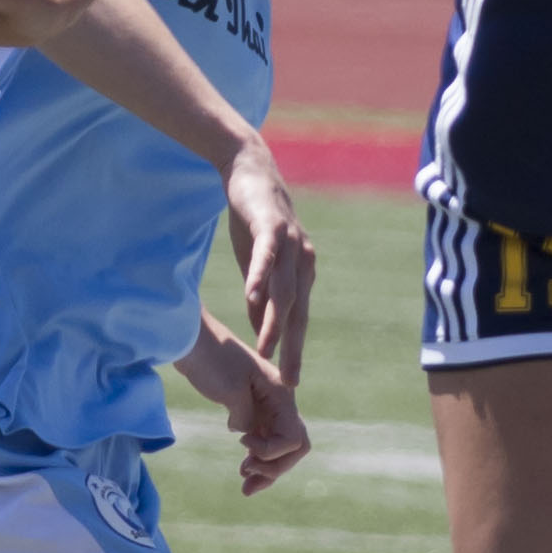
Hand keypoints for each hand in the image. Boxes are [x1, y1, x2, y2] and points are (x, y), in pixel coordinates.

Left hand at [176, 322, 309, 493]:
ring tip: (245, 484)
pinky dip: (256, 459)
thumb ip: (246, 417)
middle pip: (292, 448)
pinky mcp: (250, 413)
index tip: (243, 442)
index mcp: (281, 394)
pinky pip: (262, 443)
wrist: (192, 341)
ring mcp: (266, 409)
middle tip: (246, 474)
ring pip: (278, 449)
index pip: (294, 438)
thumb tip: (247, 434)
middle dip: (274, 467)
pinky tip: (243, 471)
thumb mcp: (231, 390)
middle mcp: (279, 403)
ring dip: (266, 469)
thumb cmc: (212, 359)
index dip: (272, 451)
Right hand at [219, 134, 312, 387]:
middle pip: (297, 312)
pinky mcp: (271, 225)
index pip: (299, 320)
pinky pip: (266, 256)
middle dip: (293, 347)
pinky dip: (259, 277)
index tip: (291, 381)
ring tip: (266, 350)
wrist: (249, 170)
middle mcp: (302, 261)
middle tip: (289, 379)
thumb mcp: (256, 264)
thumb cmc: (253, 221)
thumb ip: (260, 295)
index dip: (295, 350)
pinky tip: (251, 298)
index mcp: (300, 273)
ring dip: (273, 322)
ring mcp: (289, 243)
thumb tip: (259, 327)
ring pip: (282, 290)